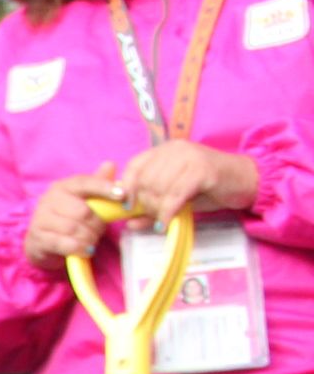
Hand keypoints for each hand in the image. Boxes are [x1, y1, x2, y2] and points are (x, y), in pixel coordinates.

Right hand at [25, 170, 120, 262]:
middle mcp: (49, 199)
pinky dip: (79, 248)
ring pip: (74, 229)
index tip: (123, 196)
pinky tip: (85, 250)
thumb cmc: (68, 218)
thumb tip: (110, 164)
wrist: (41, 241)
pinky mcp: (38, 238)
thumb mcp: (83, 200)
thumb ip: (97, 184)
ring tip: (92, 241)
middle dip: (97, 224)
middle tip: (100, 231)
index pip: (85, 183)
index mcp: (63, 187)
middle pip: (82, 211)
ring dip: (89, 238)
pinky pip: (64, 243)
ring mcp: (41, 219)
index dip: (105, 188)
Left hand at [110, 138, 258, 224]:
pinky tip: (167, 223)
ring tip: (164, 218)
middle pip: (145, 179)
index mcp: (166, 150)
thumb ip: (152, 207)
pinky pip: (175, 195)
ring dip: (157, 209)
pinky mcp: (202, 169)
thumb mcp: (176, 197)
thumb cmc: (209, 189)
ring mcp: (190, 157)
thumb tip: (128, 223)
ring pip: (159, 188)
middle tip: (155, 216)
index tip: (127, 206)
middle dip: (146, 203)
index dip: (128, 187)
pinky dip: (168, 212)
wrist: (246, 182)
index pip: (135, 165)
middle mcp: (175, 149)